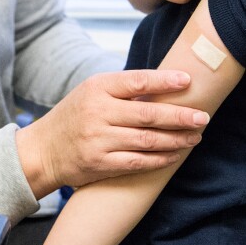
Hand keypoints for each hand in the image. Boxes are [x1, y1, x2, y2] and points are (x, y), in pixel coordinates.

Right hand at [15, 70, 208, 198]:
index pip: (136, 81)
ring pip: (147, 140)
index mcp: (96, 88)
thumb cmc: (74, 116)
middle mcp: (97, 112)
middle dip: (180, 116)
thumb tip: (164, 84)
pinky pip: (138, 161)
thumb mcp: (90, 93)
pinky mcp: (100, 163)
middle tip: (203, 117)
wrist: (42, 150)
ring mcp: (99, 139)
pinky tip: (175, 154)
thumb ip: (122, 90)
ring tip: (195, 136)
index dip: (164, 81)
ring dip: (176, 139)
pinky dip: (160, 158)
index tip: (188, 81)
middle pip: (148, 114)